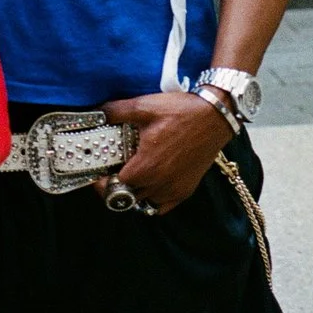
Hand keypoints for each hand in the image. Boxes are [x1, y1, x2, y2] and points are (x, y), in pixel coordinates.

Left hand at [99, 90, 233, 211]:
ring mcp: (173, 190)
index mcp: (144, 167)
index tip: (99, 174)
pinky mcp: (186, 190)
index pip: (113, 186)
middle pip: (127, 197)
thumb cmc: (180, 112)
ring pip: (144, 202)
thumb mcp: (144, 106)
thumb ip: (116, 111)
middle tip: (114, 172)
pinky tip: (152, 183)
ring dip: (135, 192)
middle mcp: (158, 184)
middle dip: (116, 187)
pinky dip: (153, 199)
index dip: (102, 181)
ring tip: (134, 175)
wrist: (215, 116)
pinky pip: (162, 206)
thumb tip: (96, 112)